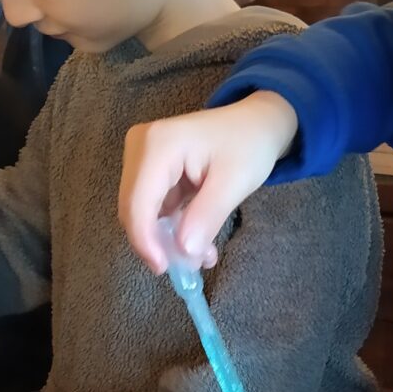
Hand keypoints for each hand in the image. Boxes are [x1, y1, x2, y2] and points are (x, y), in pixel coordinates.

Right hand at [119, 90, 297, 273]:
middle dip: (159, 242)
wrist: (258, 122)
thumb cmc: (249, 145)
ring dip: (168, 238)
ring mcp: (143, 157)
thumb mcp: (234, 183)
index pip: (138, 203)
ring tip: (203, 255)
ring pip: (143, 212)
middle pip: (134, 209)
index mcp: (157, 145)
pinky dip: (173, 227)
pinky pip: (154, 207)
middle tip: (191, 266)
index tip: (164, 269)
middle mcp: (140, 147)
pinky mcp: (152, 169)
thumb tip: (183, 252)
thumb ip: (207, 217)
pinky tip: (199, 242)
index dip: (146, 241)